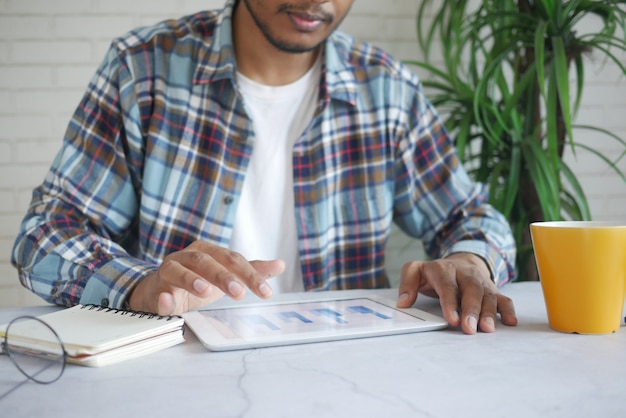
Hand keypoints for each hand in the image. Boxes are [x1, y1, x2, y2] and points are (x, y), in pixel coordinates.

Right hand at [128, 241, 284, 315]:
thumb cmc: (196, 282)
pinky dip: (163, 296)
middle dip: (223, 276)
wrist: (159, 290)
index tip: (266, 292)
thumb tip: (280, 264)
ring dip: (192, 280)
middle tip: (239, 293)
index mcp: (209, 252)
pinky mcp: (155, 288)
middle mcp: (188, 257)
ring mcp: (169, 271)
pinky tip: (168, 302)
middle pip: (206, 262)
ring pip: (179, 270)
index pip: (232, 260)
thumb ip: (250, 270)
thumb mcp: (225, 276)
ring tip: (205, 292)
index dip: (250, 274)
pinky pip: (157, 292)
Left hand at [396, 252, 516, 333]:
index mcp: (444, 269)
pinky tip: (510, 322)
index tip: (451, 319)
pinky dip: (508, 309)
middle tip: (469, 329)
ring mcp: (481, 281)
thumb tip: (403, 302)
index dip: (449, 302)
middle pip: (471, 289)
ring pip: (488, 294)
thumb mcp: (416, 270)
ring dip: (489, 312)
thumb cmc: (436, 272)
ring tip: (487, 329)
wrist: (462, 260)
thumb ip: (407, 282)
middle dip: (471, 310)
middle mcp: (465, 274)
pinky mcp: (493, 289)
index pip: (447, 285)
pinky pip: (503, 298)